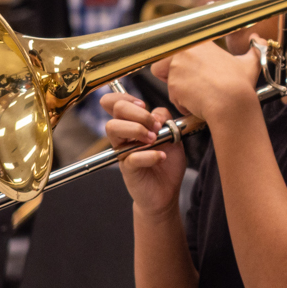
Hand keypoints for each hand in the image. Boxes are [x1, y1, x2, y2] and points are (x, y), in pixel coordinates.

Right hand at [104, 86, 184, 217]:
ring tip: (154, 139)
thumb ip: (165, 120)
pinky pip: (131, 157)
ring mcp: (123, 151)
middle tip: (155, 126)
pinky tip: (161, 157)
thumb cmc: (167, 162)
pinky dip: (149, 155)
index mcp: (133, 124)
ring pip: (114, 128)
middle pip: (117, 111)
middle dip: (139, 113)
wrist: (167, 190)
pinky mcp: (127, 168)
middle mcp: (124, 136)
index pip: (117, 103)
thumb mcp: (172, 135)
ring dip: (137, 129)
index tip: (144, 105)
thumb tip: (157, 113)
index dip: (126, 98)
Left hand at [150, 38, 262, 130]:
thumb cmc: (240, 85)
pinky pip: (172, 97)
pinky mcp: (173, 85)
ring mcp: (177, 68)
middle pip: (163, 64)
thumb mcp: (250, 62)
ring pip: (168, 82)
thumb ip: (255, 48)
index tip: (190, 69)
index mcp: (200, 43)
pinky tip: (198, 103)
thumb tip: (259, 39)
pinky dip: (183, 104)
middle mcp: (185, 52)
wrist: (232, 103)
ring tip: (199, 95)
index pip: (177, 47)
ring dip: (180, 91)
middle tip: (192, 85)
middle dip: (172, 76)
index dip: (180, 61)